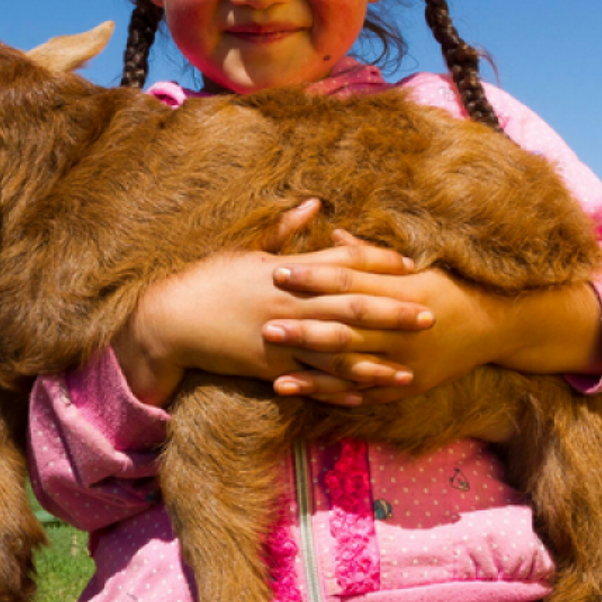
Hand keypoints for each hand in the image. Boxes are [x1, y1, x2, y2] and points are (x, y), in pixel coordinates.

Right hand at [112, 202, 431, 405]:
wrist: (170, 319)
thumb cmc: (208, 278)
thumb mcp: (247, 248)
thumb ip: (286, 229)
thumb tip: (316, 204)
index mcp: (288, 271)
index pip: (344, 263)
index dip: (379, 263)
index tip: (410, 265)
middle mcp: (291, 304)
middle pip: (354, 308)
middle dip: (395, 313)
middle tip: (431, 316)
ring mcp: (283, 338)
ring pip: (340, 353)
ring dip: (377, 362)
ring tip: (409, 369)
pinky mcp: (271, 367)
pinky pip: (313, 382)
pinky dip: (340, 390)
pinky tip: (366, 397)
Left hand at [264, 229, 601, 398]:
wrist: (497, 325)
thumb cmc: (451, 287)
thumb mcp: (416, 266)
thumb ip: (371, 256)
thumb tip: (333, 233)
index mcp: (401, 291)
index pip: (348, 281)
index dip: (312, 277)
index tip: (278, 271)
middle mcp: (402, 329)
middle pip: (345, 328)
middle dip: (304, 328)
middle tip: (265, 326)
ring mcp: (405, 361)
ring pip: (352, 368)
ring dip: (313, 373)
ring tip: (275, 376)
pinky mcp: (407, 385)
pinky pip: (366, 392)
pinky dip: (335, 396)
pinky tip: (307, 396)